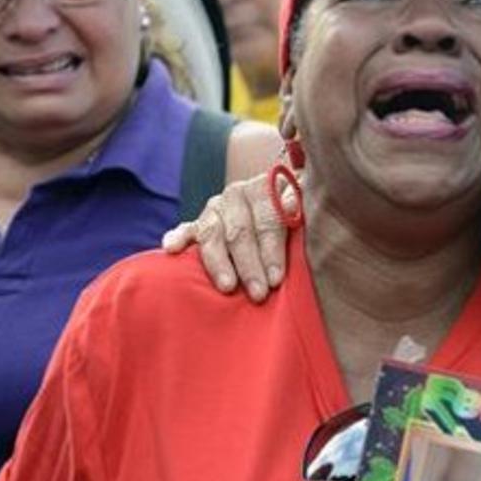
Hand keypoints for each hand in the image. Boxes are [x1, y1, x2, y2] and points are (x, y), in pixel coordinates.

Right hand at [160, 172, 294, 302]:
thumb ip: (305, 216)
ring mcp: (217, 207)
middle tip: (258, 294)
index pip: (269, 218)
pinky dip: (178, 237)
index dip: (272, 250)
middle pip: (241, 230)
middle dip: (249, 265)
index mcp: (269, 187)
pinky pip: (186, 229)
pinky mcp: (199, 221)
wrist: (280, 200)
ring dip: (220, 262)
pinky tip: (172, 248)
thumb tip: (306, 228)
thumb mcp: (308, 212)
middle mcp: (240, 194)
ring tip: (227, 286)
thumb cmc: (299, 218)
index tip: (276, 279)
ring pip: (214, 232)